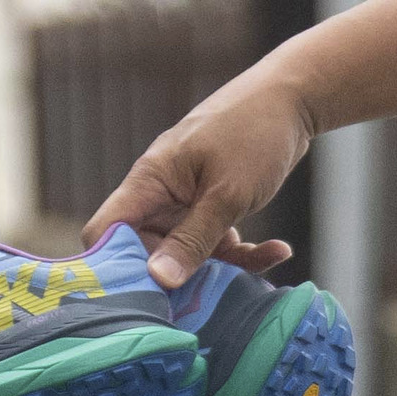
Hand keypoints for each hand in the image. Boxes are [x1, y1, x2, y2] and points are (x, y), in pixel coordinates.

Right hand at [86, 70, 317, 287]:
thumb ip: (194, 239)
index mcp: (148, 183)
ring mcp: (186, 203)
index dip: (114, 265)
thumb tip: (158, 280)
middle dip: (182, 276)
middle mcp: (160, 196)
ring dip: (225, 266)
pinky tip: (279, 249)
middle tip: (217, 292)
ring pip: (189, 253)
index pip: (105, 232)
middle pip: (148, 251)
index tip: (147, 293)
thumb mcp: (227, 194)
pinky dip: (245, 253)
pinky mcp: (212, 208)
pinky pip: (218, 244)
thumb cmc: (253, 133)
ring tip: (265, 259)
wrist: (291, 102)